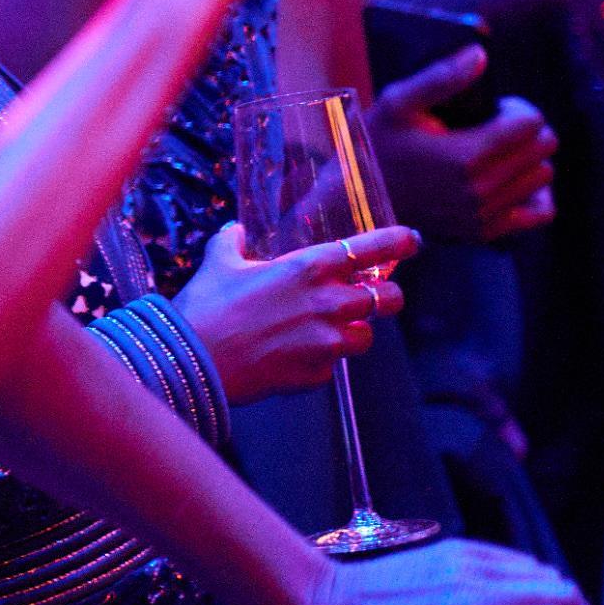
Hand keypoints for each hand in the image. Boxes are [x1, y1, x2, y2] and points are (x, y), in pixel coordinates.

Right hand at [174, 220, 416, 399]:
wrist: (192, 360)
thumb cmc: (205, 307)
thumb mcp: (217, 264)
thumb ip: (232, 243)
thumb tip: (236, 231)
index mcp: (309, 268)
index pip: (372, 249)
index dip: (398, 243)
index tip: (411, 242)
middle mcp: (329, 303)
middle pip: (390, 298)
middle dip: (388, 296)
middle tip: (374, 297)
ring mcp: (328, 342)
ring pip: (366, 336)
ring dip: (352, 332)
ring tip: (325, 332)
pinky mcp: (319, 373)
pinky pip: (332, 365)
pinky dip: (318, 360)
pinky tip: (290, 356)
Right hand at [374, 47, 555, 241]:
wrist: (354, 201)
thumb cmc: (375, 145)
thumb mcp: (397, 103)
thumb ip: (442, 78)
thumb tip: (481, 54)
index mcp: (465, 156)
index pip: (533, 123)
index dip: (518, 108)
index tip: (495, 108)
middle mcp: (480, 189)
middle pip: (543, 148)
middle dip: (527, 130)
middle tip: (495, 127)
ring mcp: (484, 215)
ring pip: (543, 176)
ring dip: (529, 159)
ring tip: (497, 153)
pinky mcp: (484, 233)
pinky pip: (541, 213)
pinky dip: (536, 195)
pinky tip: (511, 182)